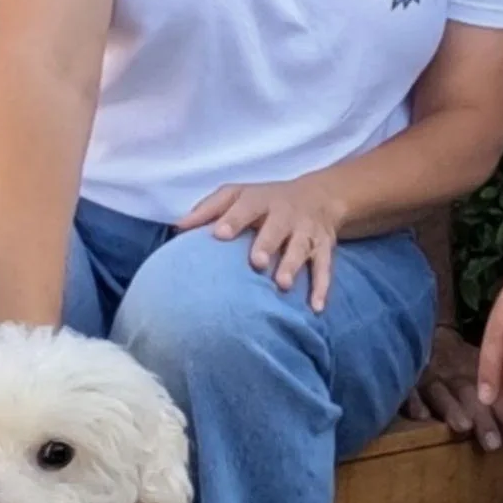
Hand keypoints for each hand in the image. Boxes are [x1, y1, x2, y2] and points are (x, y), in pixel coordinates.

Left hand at [178, 175, 346, 312]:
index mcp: (261, 200)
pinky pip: (325, 267)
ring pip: (302, 248)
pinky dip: (322, 288)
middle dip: (268, 244)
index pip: (245, 207)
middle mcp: (286, 214)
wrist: (320, 196)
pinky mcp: (325, 247)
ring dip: (293, 266)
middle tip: (257, 263)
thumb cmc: (265, 201)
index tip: (219, 235)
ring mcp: (307, 231)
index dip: (233, 219)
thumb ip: (208, 210)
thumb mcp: (237, 195)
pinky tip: (316, 308)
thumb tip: (177, 228)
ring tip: (282, 285)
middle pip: (277, 228)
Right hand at [405, 324, 502, 450]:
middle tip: (493, 443)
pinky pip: (407, 389)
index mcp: (476, 373)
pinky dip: (413, 400)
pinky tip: (420, 416)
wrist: (424, 334)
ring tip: (463, 426)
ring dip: (451, 409)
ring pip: (440, 392)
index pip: (493, 392)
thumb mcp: (486, 367)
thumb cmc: (460, 363)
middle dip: (482, 418)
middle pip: (469, 394)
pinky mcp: (405, 380)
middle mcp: (453, 375)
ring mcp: (427, 377)